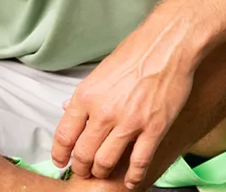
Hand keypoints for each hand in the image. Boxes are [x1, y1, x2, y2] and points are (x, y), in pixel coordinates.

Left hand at [51, 19, 197, 187]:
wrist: (165, 46)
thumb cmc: (135, 53)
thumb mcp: (100, 71)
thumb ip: (85, 95)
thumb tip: (67, 108)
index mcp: (86, 95)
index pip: (65, 133)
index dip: (60, 153)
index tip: (61, 161)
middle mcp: (103, 112)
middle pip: (84, 153)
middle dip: (81, 167)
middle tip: (83, 171)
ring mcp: (129, 123)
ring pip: (107, 162)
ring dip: (102, 173)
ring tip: (103, 174)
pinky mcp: (153, 129)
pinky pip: (139, 162)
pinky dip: (133, 177)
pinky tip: (131, 181)